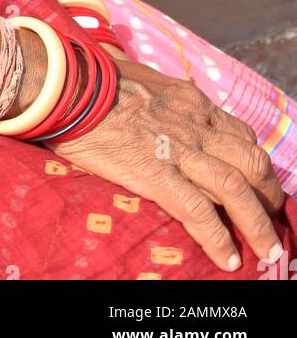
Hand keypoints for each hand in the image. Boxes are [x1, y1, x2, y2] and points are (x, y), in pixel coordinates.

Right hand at [47, 51, 285, 272]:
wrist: (66, 83)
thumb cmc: (94, 80)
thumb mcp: (143, 78)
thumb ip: (164, 96)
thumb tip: (165, 102)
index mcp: (191, 101)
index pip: (241, 134)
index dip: (256, 165)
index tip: (259, 185)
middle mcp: (194, 123)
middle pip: (251, 161)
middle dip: (268, 195)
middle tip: (271, 219)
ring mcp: (177, 148)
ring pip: (236, 187)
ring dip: (257, 224)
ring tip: (265, 250)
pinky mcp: (154, 172)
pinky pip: (198, 210)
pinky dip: (218, 238)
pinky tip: (227, 259)